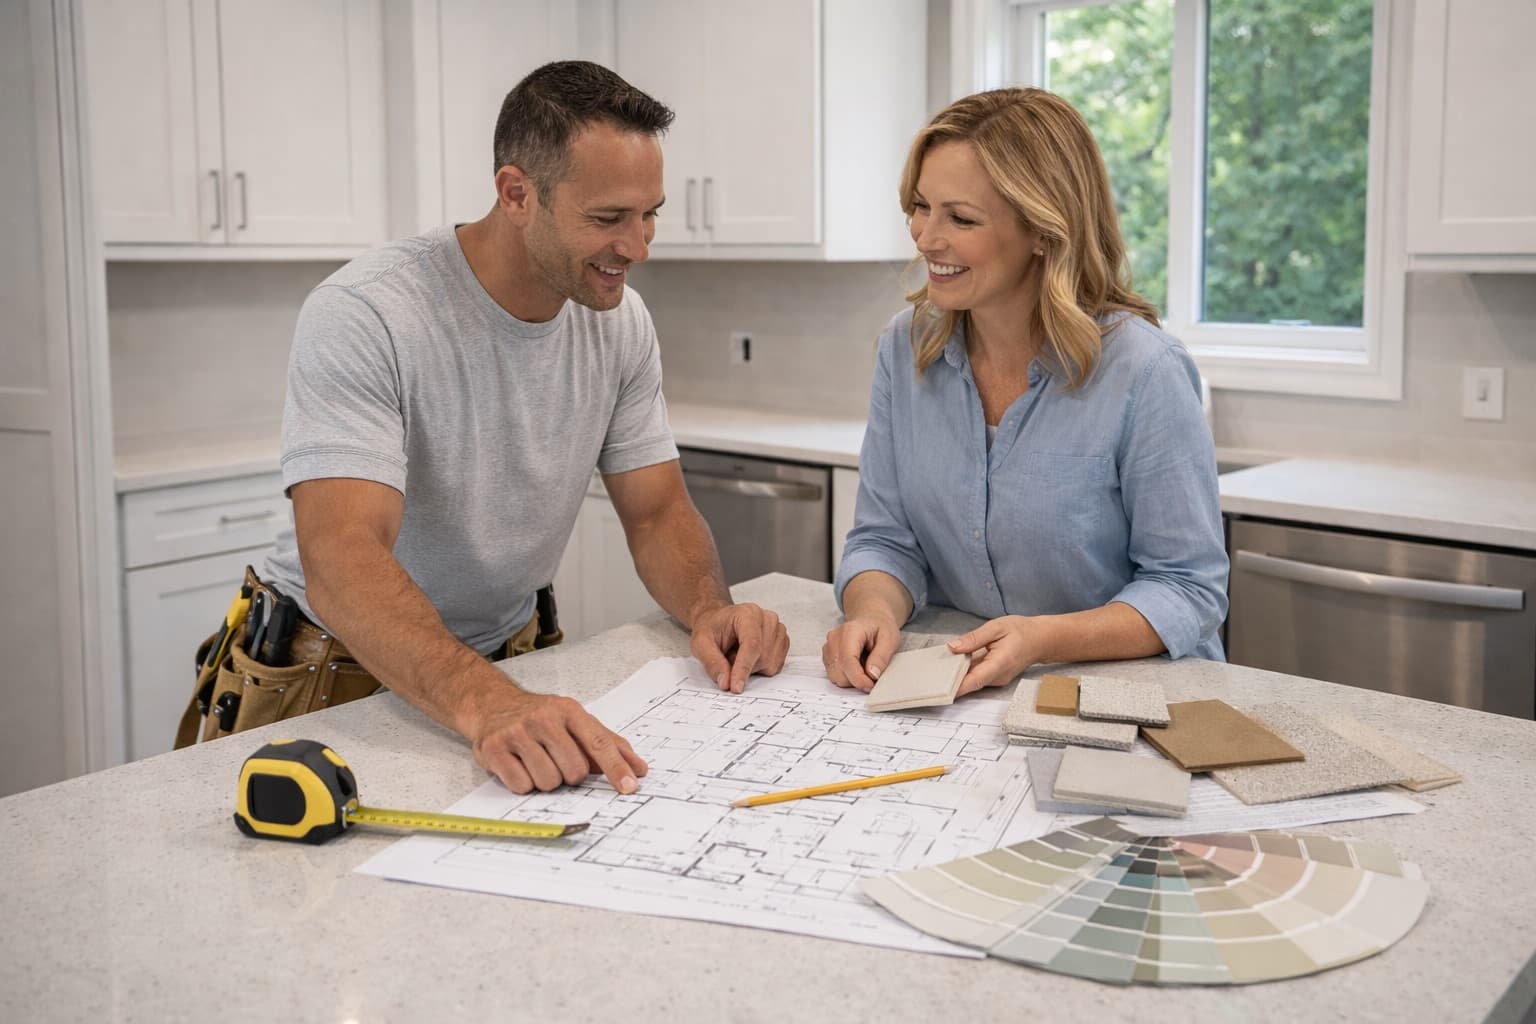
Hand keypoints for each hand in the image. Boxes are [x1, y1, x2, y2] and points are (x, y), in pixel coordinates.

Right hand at [468, 688, 648, 794]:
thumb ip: (607, 744)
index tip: (629, 786)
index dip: (616, 767)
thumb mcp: (575, 721)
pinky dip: (523, 783)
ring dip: (546, 780)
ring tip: (535, 762)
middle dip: (570, 775)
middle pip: (574, 770)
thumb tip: (638, 769)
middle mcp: (543, 719)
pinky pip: (521, 786)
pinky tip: (518, 766)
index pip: (599, 743)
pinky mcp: (493, 749)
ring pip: (548, 782)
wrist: (492, 705)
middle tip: (557, 761)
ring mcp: (516, 733)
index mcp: (569, 711)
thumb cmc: (540, 718)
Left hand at [690, 603, 789, 693]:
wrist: (720, 621)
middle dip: (743, 667)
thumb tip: (725, 682)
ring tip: (739, 653)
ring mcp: (778, 630)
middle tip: (728, 656)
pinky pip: (775, 666)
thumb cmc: (712, 628)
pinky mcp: (782, 642)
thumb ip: (712, 662)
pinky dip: (760, 667)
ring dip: (752, 668)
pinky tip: (750, 656)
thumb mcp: (701, 643)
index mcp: (748, 614)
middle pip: (762, 657)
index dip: (744, 668)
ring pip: (770, 664)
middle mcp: (768, 620)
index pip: (752, 644)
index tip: (736, 687)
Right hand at [822, 614, 902, 691]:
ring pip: (835, 677)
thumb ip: (881, 657)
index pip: (847, 660)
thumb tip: (872, 674)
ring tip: (864, 666)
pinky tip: (857, 666)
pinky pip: (834, 676)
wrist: (871, 620)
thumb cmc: (880, 628)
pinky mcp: (827, 656)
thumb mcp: (890, 639)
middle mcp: (834, 639)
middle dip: (857, 680)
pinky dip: (847, 677)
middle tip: (873, 673)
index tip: (871, 685)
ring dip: (852, 679)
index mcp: (850, 631)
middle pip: (839, 672)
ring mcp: (828, 648)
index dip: (858, 678)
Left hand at [947, 615, 1044, 695]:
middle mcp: (999, 676)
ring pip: (972, 681)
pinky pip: (977, 677)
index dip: (957, 687)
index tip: (941, 690)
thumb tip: (953, 647)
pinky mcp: (995, 678)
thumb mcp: (995, 627)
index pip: (975, 680)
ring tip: (939, 667)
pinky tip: (954, 663)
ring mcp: (998, 679)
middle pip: (971, 683)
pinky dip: (965, 672)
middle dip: (951, 680)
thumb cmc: (1021, 631)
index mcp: (1000, 662)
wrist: (1040, 639)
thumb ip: (973, 638)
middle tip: (931, 675)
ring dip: (957, 675)